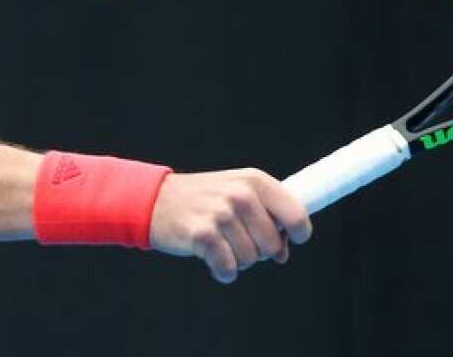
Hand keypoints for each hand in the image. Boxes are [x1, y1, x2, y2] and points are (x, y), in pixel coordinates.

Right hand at [149, 169, 311, 282]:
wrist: (154, 200)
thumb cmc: (201, 200)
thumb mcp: (236, 194)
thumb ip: (265, 217)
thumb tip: (283, 253)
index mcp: (254, 181)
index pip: (296, 216)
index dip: (298, 233)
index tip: (292, 239)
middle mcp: (241, 194)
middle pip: (273, 245)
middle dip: (258, 251)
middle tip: (236, 239)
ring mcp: (222, 214)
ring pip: (251, 260)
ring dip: (236, 259)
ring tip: (219, 243)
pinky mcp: (204, 234)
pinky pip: (228, 268)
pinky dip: (221, 270)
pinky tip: (210, 257)